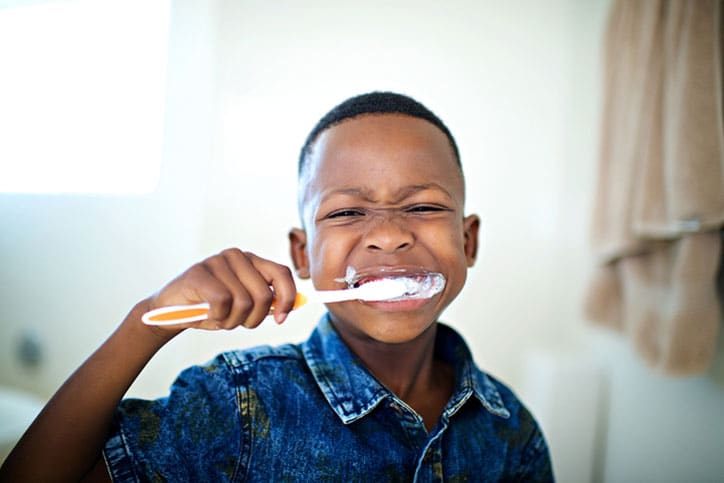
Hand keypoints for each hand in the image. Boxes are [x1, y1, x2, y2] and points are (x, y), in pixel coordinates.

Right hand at [147, 248, 296, 330]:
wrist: (168, 312)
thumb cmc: (211, 309)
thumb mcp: (244, 307)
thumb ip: (266, 303)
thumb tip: (291, 307)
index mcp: (252, 261)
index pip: (282, 273)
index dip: (287, 298)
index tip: (281, 319)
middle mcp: (237, 256)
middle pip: (264, 295)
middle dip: (254, 319)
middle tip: (236, 323)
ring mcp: (217, 261)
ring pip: (244, 302)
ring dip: (232, 321)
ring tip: (219, 317)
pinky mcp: (199, 272)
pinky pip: (223, 302)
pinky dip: (217, 316)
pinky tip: (207, 313)